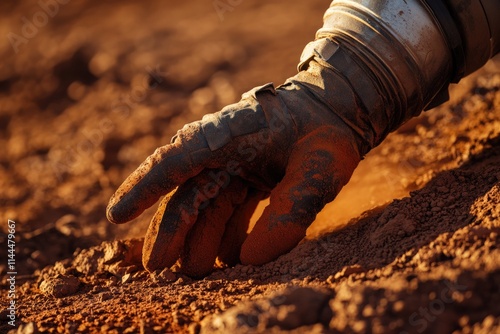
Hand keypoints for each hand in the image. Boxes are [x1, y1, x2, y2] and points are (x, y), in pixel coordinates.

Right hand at [106, 70, 363, 276]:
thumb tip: (251, 259)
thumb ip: (293, 208)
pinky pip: (228, 207)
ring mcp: (233, 163)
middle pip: (188, 192)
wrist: (335, 111)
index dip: (145, 186)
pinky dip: (227, 232)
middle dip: (171, 230)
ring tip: (195, 270)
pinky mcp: (245, 176)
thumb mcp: (320, 167)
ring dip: (198, 237)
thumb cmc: (325, 133)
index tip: (115, 215)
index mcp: (230, 134)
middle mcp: (223, 148)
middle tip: (158, 267)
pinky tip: (231, 255)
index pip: (179, 160)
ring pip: (205, 204)